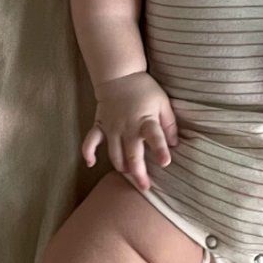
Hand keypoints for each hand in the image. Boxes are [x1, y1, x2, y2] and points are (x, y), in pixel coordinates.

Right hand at [81, 72, 178, 191]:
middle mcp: (128, 127)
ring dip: (121, 167)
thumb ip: (169, 123)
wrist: (119, 75)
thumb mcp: (163, 102)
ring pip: (114, 154)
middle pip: (132, 154)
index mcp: (146, 120)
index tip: (165, 162)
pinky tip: (91, 163)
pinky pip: (90, 141)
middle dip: (138, 173)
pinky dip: (88, 152)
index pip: (155, 136)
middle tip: (145, 187)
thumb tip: (174, 144)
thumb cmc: (144, 89)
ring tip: (129, 175)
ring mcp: (111, 128)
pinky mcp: (100, 125)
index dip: (160, 150)